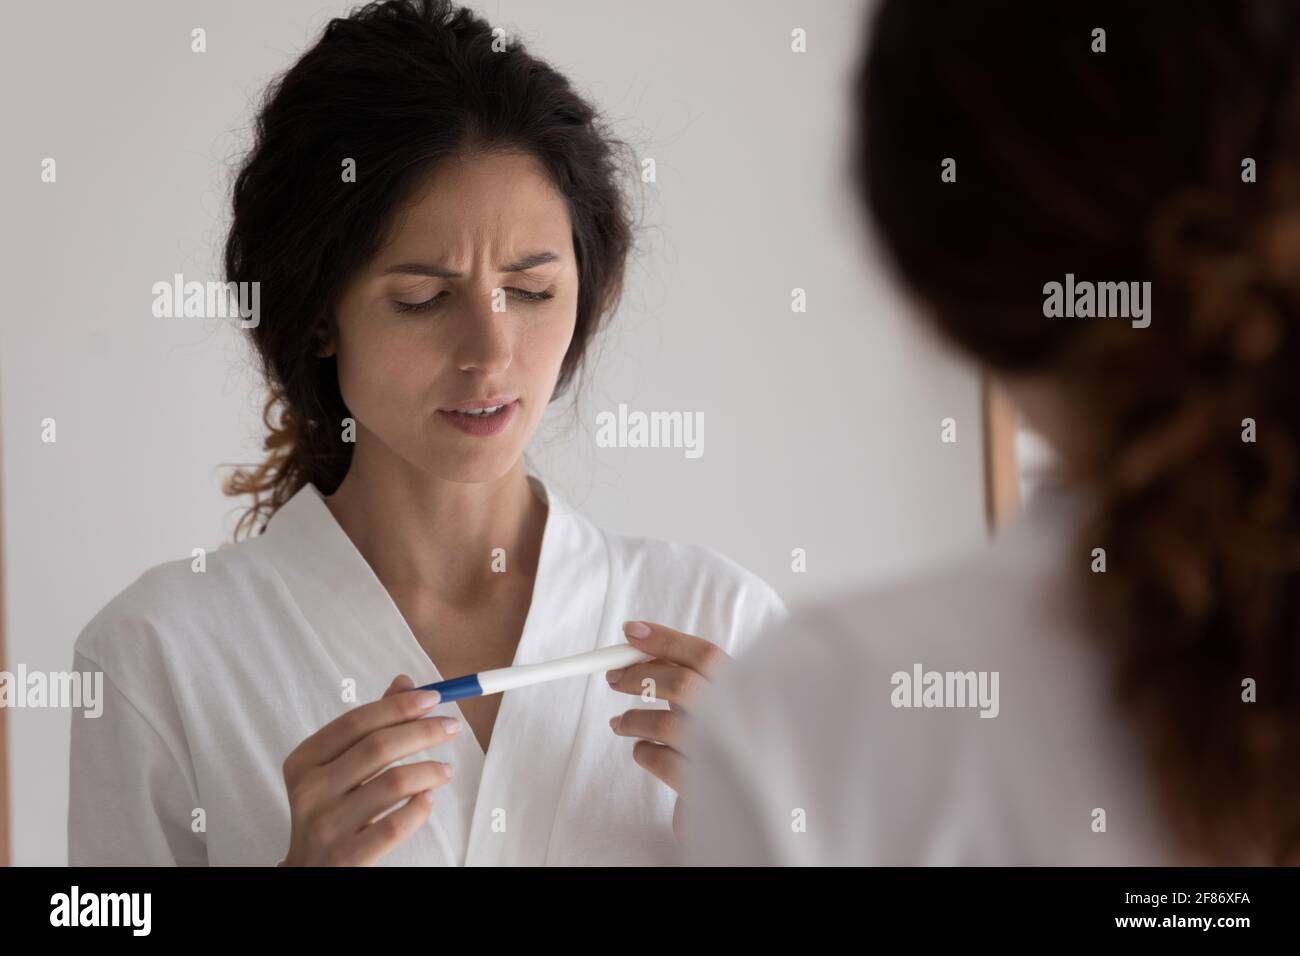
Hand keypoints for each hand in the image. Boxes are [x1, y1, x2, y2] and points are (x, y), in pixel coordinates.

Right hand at [279, 674, 459, 865]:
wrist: (310, 872)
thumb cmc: (330, 812)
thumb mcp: (338, 769)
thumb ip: (369, 727)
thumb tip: (405, 683)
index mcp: (305, 761)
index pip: (357, 722)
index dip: (399, 706)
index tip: (434, 697)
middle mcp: (310, 791)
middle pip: (378, 747)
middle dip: (423, 731)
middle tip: (452, 727)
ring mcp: (326, 826)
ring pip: (393, 784)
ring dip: (429, 770)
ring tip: (446, 769)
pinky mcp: (348, 856)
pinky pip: (396, 825)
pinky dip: (420, 808)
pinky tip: (428, 799)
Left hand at [605, 620, 730, 841]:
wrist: (748, 806)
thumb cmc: (724, 748)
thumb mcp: (714, 707)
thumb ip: (689, 679)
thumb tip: (640, 647)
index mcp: (748, 692)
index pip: (706, 655)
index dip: (666, 639)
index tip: (630, 631)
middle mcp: (742, 721)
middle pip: (683, 685)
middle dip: (639, 677)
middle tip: (613, 678)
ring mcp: (726, 756)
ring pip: (665, 725)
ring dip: (632, 720)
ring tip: (620, 724)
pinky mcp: (705, 789)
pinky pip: (660, 762)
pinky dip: (643, 752)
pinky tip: (644, 751)